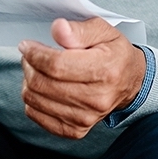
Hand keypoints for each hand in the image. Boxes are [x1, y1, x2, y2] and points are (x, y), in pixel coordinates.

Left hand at [18, 17, 145, 138]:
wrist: (130, 82)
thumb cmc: (115, 54)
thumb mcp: (104, 31)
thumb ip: (79, 29)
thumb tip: (58, 28)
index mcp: (106, 70)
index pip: (57, 65)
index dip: (35, 54)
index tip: (27, 45)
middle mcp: (97, 98)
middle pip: (42, 83)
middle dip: (29, 65)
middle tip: (31, 55)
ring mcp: (86, 118)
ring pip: (34, 99)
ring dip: (29, 80)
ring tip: (38, 69)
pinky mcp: (75, 130)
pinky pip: (35, 114)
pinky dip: (33, 98)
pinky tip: (43, 86)